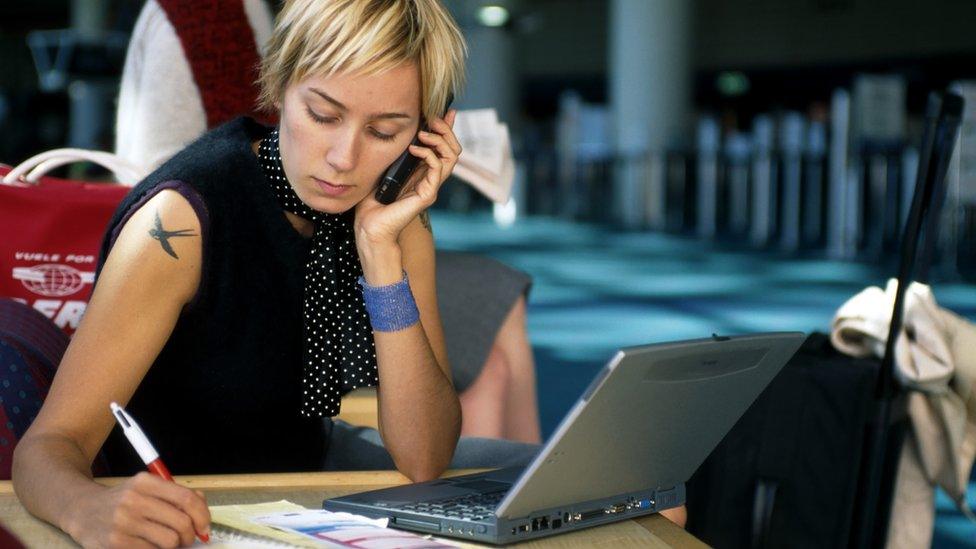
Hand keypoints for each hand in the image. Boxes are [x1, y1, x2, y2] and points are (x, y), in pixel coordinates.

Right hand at [65, 472, 209, 547]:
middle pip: (181, 523)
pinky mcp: (115, 544)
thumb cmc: (122, 501)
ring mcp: (122, 523)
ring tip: (165, 542)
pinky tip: (148, 546)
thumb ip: (175, 494)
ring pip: (169, 541)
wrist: (81, 510)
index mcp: (144, 482)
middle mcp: (133, 500)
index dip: (203, 515)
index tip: (205, 527)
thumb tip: (203, 507)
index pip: (186, 498)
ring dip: (173, 546)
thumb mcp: (146, 488)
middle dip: (190, 535)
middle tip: (186, 539)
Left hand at [354, 109, 461, 247]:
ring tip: (424, 132)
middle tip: (434, 118)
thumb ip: (397, 154)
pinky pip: (437, 168)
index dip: (448, 129)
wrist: (370, 226)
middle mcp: (431, 179)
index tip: (447, 111)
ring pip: (451, 157)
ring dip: (439, 139)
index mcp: (423, 173)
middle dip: (446, 130)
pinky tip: (413, 149)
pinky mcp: (427, 195)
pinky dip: (428, 154)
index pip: (444, 148)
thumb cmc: (374, 201)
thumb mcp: (385, 168)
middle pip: (453, 150)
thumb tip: (400, 132)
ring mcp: (431, 187)